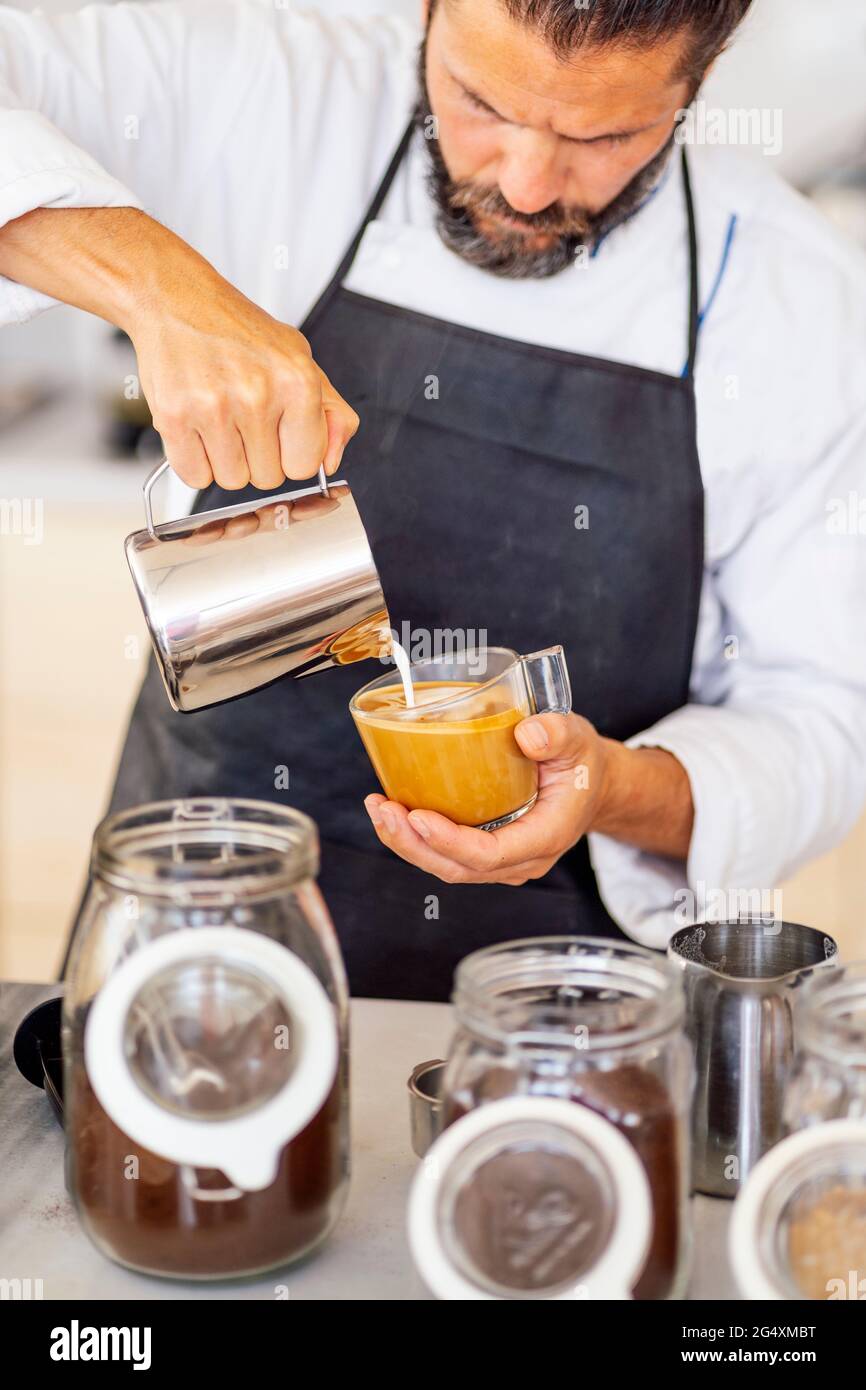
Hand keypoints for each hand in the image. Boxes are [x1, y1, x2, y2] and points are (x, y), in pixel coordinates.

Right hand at [132, 280, 358, 492]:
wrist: (177, 299)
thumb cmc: (237, 331)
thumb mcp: (300, 359)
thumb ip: (332, 413)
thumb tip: (330, 462)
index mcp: (296, 381)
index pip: (305, 465)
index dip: (291, 454)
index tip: (278, 433)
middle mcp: (257, 394)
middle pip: (268, 478)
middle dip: (257, 456)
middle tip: (243, 417)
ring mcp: (214, 407)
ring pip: (232, 480)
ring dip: (225, 459)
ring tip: (219, 418)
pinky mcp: (174, 417)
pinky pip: (194, 476)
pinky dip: (194, 460)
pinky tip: (197, 426)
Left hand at [364, 713, 609, 884]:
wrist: (591, 784)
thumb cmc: (582, 763)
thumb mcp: (578, 740)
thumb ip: (557, 735)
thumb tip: (527, 734)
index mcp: (545, 837)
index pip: (492, 855)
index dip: (452, 842)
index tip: (419, 818)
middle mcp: (521, 859)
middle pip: (459, 868)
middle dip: (414, 845)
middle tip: (383, 811)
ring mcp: (502, 861)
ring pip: (447, 866)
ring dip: (407, 843)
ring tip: (378, 809)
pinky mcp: (486, 851)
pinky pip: (446, 855)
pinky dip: (415, 838)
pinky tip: (392, 811)